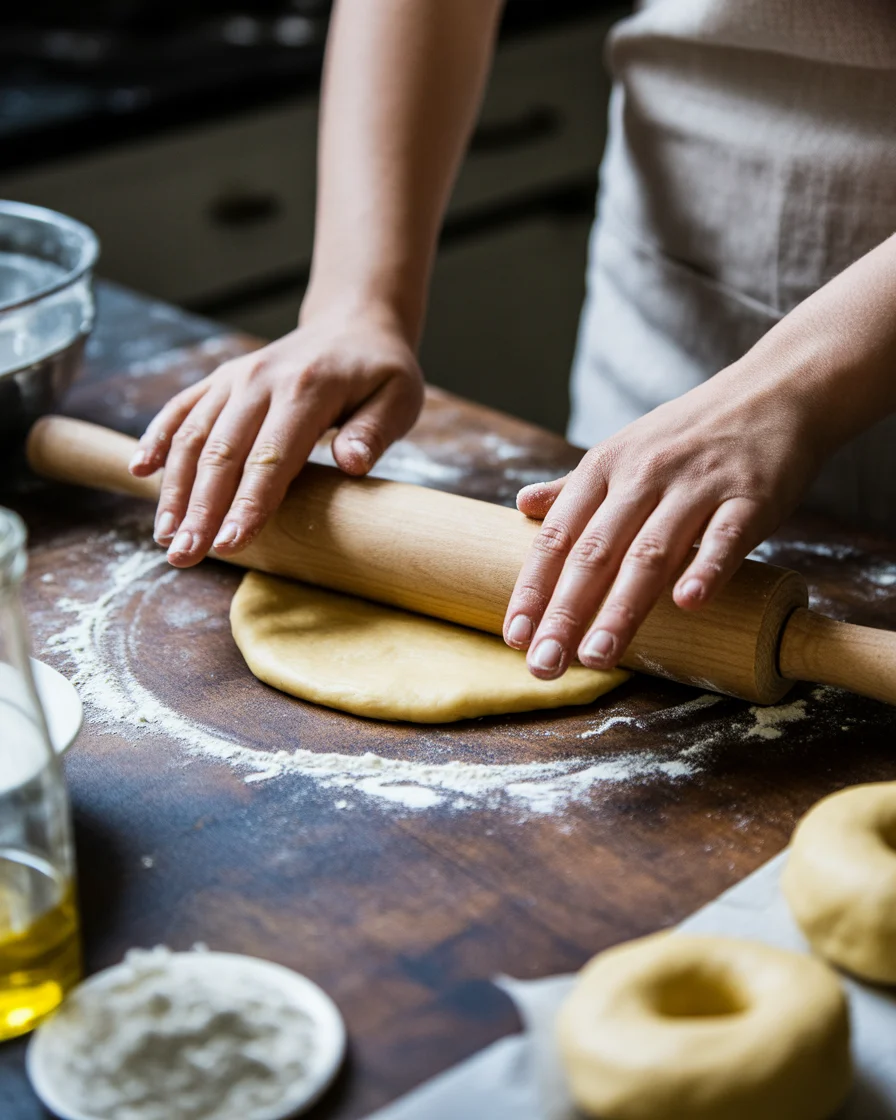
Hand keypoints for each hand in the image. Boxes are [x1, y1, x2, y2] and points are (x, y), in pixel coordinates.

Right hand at [129, 307, 423, 566]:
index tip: (229, 544)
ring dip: (174, 488)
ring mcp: (235, 378)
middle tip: (183, 558)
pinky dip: (157, 438)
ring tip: (165, 537)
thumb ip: (374, 432)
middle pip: (222, 453)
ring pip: (193, 436)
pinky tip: (139, 472)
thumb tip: (351, 465)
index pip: (272, 457)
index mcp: (307, 389)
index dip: (248, 504)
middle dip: (200, 510)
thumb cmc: (380, 372)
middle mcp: (261, 380)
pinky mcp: (220, 380)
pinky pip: (181, 408)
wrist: (354, 324)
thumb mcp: (398, 398)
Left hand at [502, 363, 823, 677]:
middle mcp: (643, 476)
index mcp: (604, 468)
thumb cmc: (690, 432)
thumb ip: (575, 487)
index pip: (557, 537)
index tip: (515, 636)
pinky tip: (688, 605)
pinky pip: (726, 537)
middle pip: (595, 552)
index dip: (534, 588)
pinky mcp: (751, 496)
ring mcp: (697, 486)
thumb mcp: (624, 450)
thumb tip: (523, 505)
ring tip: (597, 657)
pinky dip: (707, 568)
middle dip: (565, 613)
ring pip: (651, 552)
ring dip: (621, 608)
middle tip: (544, 665)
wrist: (776, 391)